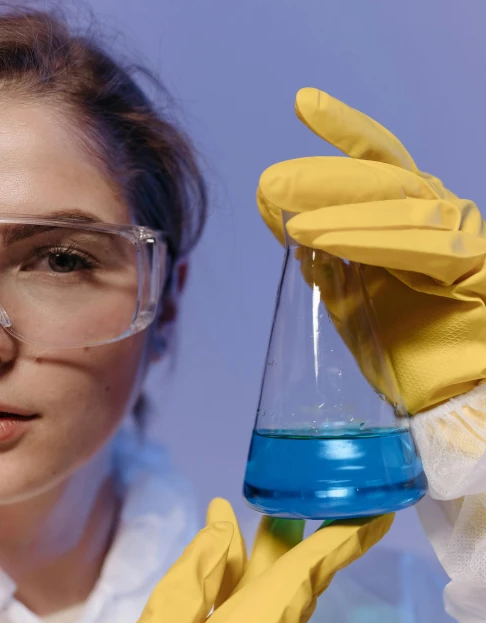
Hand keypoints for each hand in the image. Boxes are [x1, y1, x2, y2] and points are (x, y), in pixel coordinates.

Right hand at [87, 500, 392, 622]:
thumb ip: (193, 577)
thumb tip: (221, 526)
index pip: (307, 573)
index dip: (342, 540)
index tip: (374, 513)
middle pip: (295, 582)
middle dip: (298, 539)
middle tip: (295, 495)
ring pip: (277, 600)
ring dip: (266, 562)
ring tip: (240, 530)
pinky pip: (262, 622)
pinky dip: (247, 590)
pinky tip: (222, 577)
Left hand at [257, 88, 485, 413]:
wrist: (451, 402)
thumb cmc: (408, 356)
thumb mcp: (354, 304)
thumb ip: (330, 267)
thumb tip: (290, 231)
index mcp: (412, 223)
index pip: (379, 164)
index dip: (345, 132)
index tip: (304, 104)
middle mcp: (441, 220)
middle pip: (386, 177)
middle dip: (325, 175)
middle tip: (273, 181)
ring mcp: (463, 239)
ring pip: (401, 205)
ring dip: (341, 210)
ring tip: (292, 218)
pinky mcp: (476, 267)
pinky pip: (423, 246)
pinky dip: (374, 240)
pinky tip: (328, 240)